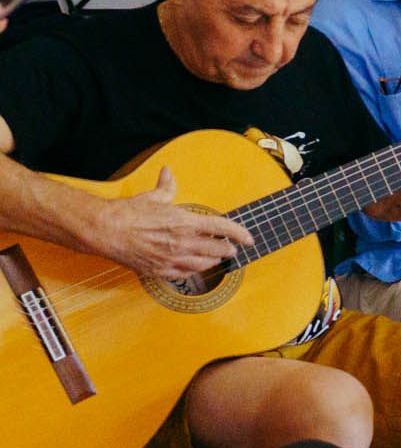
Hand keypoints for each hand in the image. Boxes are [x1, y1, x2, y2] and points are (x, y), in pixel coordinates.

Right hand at [88, 167, 253, 280]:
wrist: (104, 231)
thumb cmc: (128, 213)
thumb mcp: (152, 197)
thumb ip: (167, 187)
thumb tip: (168, 173)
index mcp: (185, 222)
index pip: (223, 228)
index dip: (240, 234)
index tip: (249, 238)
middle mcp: (183, 242)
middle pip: (218, 249)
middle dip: (229, 249)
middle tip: (233, 248)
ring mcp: (172, 259)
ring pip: (205, 264)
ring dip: (214, 261)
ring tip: (217, 257)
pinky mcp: (160, 270)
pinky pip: (186, 274)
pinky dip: (195, 271)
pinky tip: (196, 267)